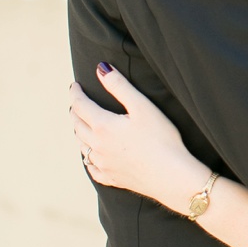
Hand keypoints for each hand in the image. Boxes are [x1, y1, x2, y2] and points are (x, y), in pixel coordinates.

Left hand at [68, 63, 208, 211]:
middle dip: (76, 111)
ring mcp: (103, 164)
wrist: (172, 176)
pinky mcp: (112, 178)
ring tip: (81, 125)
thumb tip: (101, 69)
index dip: (76, 93)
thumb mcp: (142, 106)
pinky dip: (88, 157)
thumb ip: (119, 86)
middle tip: (77, 103)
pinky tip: (91, 157)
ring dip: (79, 132)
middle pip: (78, 125)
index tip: (75, 86)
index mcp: (102, 126)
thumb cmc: (161, 139)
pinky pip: (91, 167)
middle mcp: (97, 146)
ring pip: (82, 146)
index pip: (80, 105)